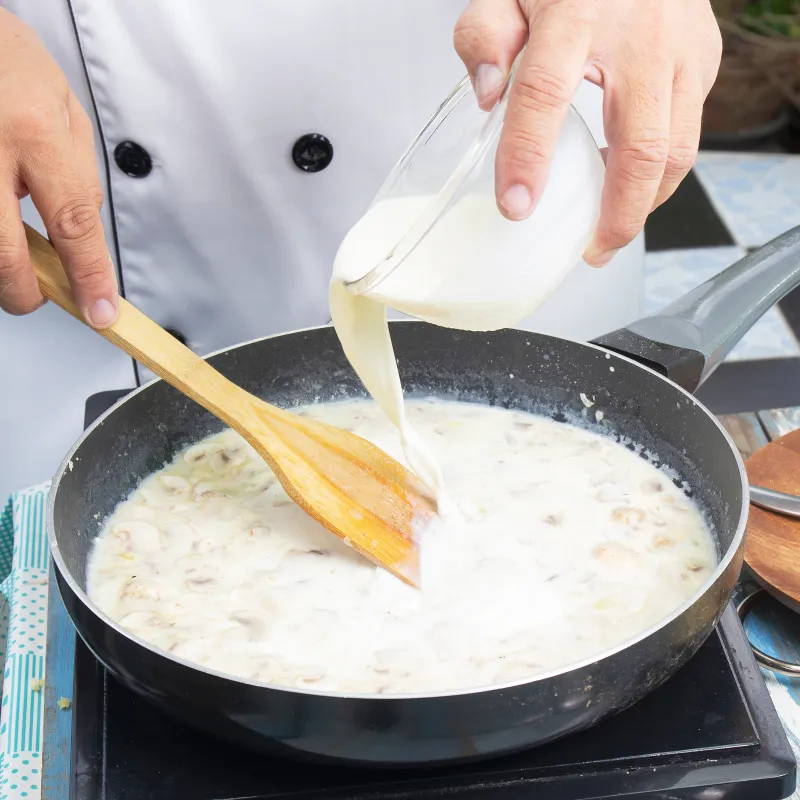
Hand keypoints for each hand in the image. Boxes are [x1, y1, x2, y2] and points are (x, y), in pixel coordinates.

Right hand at [0, 9, 117, 324]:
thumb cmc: (8, 62)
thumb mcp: (65, 111)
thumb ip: (77, 177)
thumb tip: (82, 236)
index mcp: (35, 133)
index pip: (73, 225)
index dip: (89, 277)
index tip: (99, 310)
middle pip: (5, 256)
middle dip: (24, 292)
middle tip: (36, 295)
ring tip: (14, 251)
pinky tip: (1, 224)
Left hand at [454, 0, 721, 265]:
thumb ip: (485, 36)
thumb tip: (488, 98)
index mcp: (577, 14)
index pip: (545, 94)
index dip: (528, 156)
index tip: (515, 206)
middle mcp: (641, 36)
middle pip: (640, 147)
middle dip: (617, 214)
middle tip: (592, 251)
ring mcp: (682, 50)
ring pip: (677, 151)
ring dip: (644, 204)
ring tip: (610, 231)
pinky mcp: (704, 61)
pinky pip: (687, 133)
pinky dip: (658, 173)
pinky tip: (628, 186)